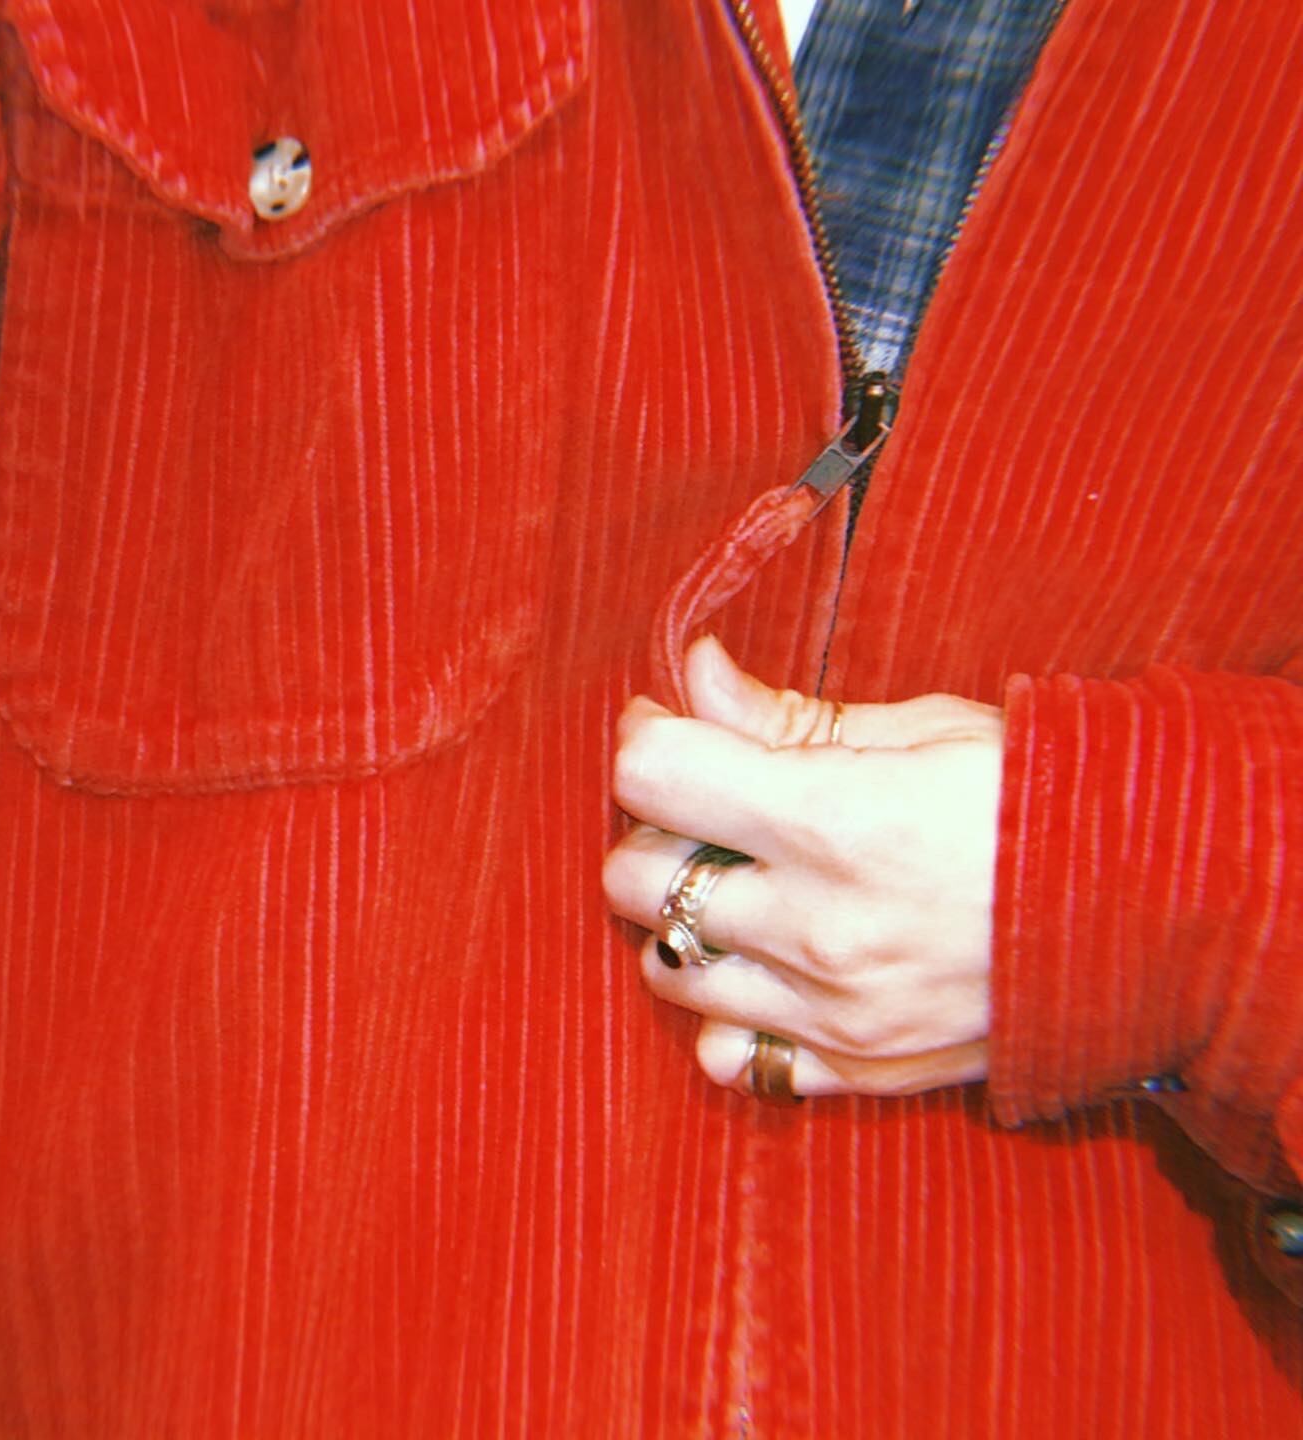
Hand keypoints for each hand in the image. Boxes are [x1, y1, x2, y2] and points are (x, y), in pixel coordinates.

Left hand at [604, 637, 1003, 1096]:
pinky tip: (770, 972)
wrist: (1158, 911)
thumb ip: (788, 716)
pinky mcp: (860, 1069)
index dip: (649, 737)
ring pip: (668, 972)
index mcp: (836, 820)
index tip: (672, 726)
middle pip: (635, 881)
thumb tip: (696, 673)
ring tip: (744, 887)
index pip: (654, 773)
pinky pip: (735, 1059)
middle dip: (652, 832)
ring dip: (682, 921)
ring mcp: (835, 1013)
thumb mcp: (922, 731)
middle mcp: (820, 927)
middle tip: (708, 812)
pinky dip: (729, 1017)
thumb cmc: (1041, 798)